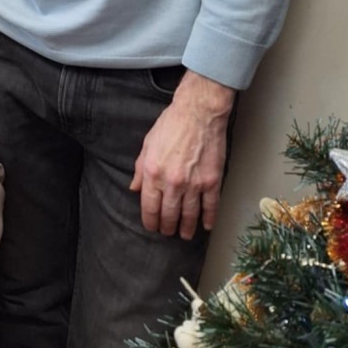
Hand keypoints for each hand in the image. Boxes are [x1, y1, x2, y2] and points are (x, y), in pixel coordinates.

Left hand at [131, 70, 234, 238]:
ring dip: (186, 228)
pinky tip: (206, 226)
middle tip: (168, 232)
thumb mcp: (147, 144)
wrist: (198, 113)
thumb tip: (134, 188)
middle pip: (169, 214)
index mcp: (153, 173)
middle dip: (167, 227)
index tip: (152, 227)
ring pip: (189, 214)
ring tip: (185, 235)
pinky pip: (210, 206)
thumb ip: (140, 170)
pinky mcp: (212, 181)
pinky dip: (208, 218)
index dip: (150, 221)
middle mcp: (173, 182)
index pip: (149, 207)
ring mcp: (194, 183)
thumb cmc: (171, 124)